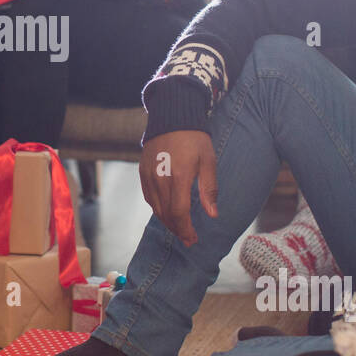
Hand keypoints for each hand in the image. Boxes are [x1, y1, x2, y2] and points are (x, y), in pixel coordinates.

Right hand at [139, 130, 217, 246]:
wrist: (171, 116)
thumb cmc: (194, 138)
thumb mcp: (208, 161)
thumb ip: (209, 189)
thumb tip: (212, 214)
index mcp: (179, 177)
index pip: (179, 212)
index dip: (185, 229)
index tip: (193, 239)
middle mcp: (160, 179)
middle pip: (166, 214)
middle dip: (177, 230)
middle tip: (188, 239)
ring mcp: (149, 176)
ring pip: (156, 208)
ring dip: (167, 222)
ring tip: (179, 229)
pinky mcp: (142, 172)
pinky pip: (148, 197)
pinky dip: (158, 209)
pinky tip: (167, 212)